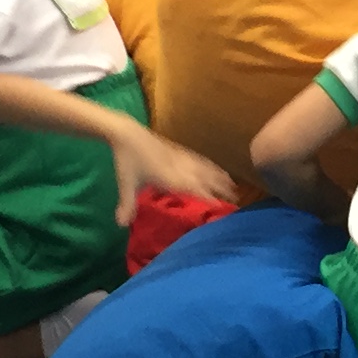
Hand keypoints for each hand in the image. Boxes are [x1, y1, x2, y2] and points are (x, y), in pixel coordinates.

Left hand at [109, 129, 234, 223]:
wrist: (127, 132)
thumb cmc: (127, 160)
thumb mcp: (126, 184)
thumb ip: (127, 204)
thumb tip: (120, 225)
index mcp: (169, 177)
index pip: (194, 189)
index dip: (209, 198)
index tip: (223, 207)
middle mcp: (179, 167)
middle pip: (205, 178)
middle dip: (221, 188)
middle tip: (237, 198)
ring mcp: (180, 157)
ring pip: (205, 167)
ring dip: (219, 176)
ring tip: (233, 184)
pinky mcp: (178, 150)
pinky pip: (199, 158)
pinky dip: (210, 164)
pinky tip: (213, 166)